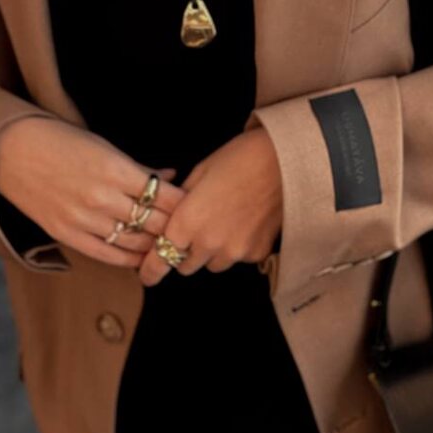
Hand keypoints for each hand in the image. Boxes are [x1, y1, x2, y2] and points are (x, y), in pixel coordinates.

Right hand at [0, 116, 186, 268]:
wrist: (11, 151)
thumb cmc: (61, 141)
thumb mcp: (104, 146)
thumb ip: (138, 167)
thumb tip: (170, 177)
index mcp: (116, 169)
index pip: (164, 196)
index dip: (184, 204)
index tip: (197, 207)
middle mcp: (102, 197)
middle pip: (154, 222)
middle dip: (175, 228)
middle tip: (190, 232)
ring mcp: (83, 219)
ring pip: (134, 242)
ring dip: (155, 245)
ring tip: (170, 246)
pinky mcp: (66, 234)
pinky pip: (107, 255)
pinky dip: (129, 259)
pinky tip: (142, 259)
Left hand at [138, 126, 281, 286]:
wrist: (285, 161)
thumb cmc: (239, 158)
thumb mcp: (200, 171)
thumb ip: (181, 199)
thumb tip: (173, 212)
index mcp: (187, 222)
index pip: (159, 261)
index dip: (150, 269)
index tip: (146, 273)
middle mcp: (208, 244)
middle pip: (185, 266)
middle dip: (185, 252)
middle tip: (195, 229)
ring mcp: (235, 252)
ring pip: (213, 264)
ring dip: (212, 251)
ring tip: (225, 221)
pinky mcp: (257, 253)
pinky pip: (239, 258)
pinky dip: (238, 246)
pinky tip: (247, 220)